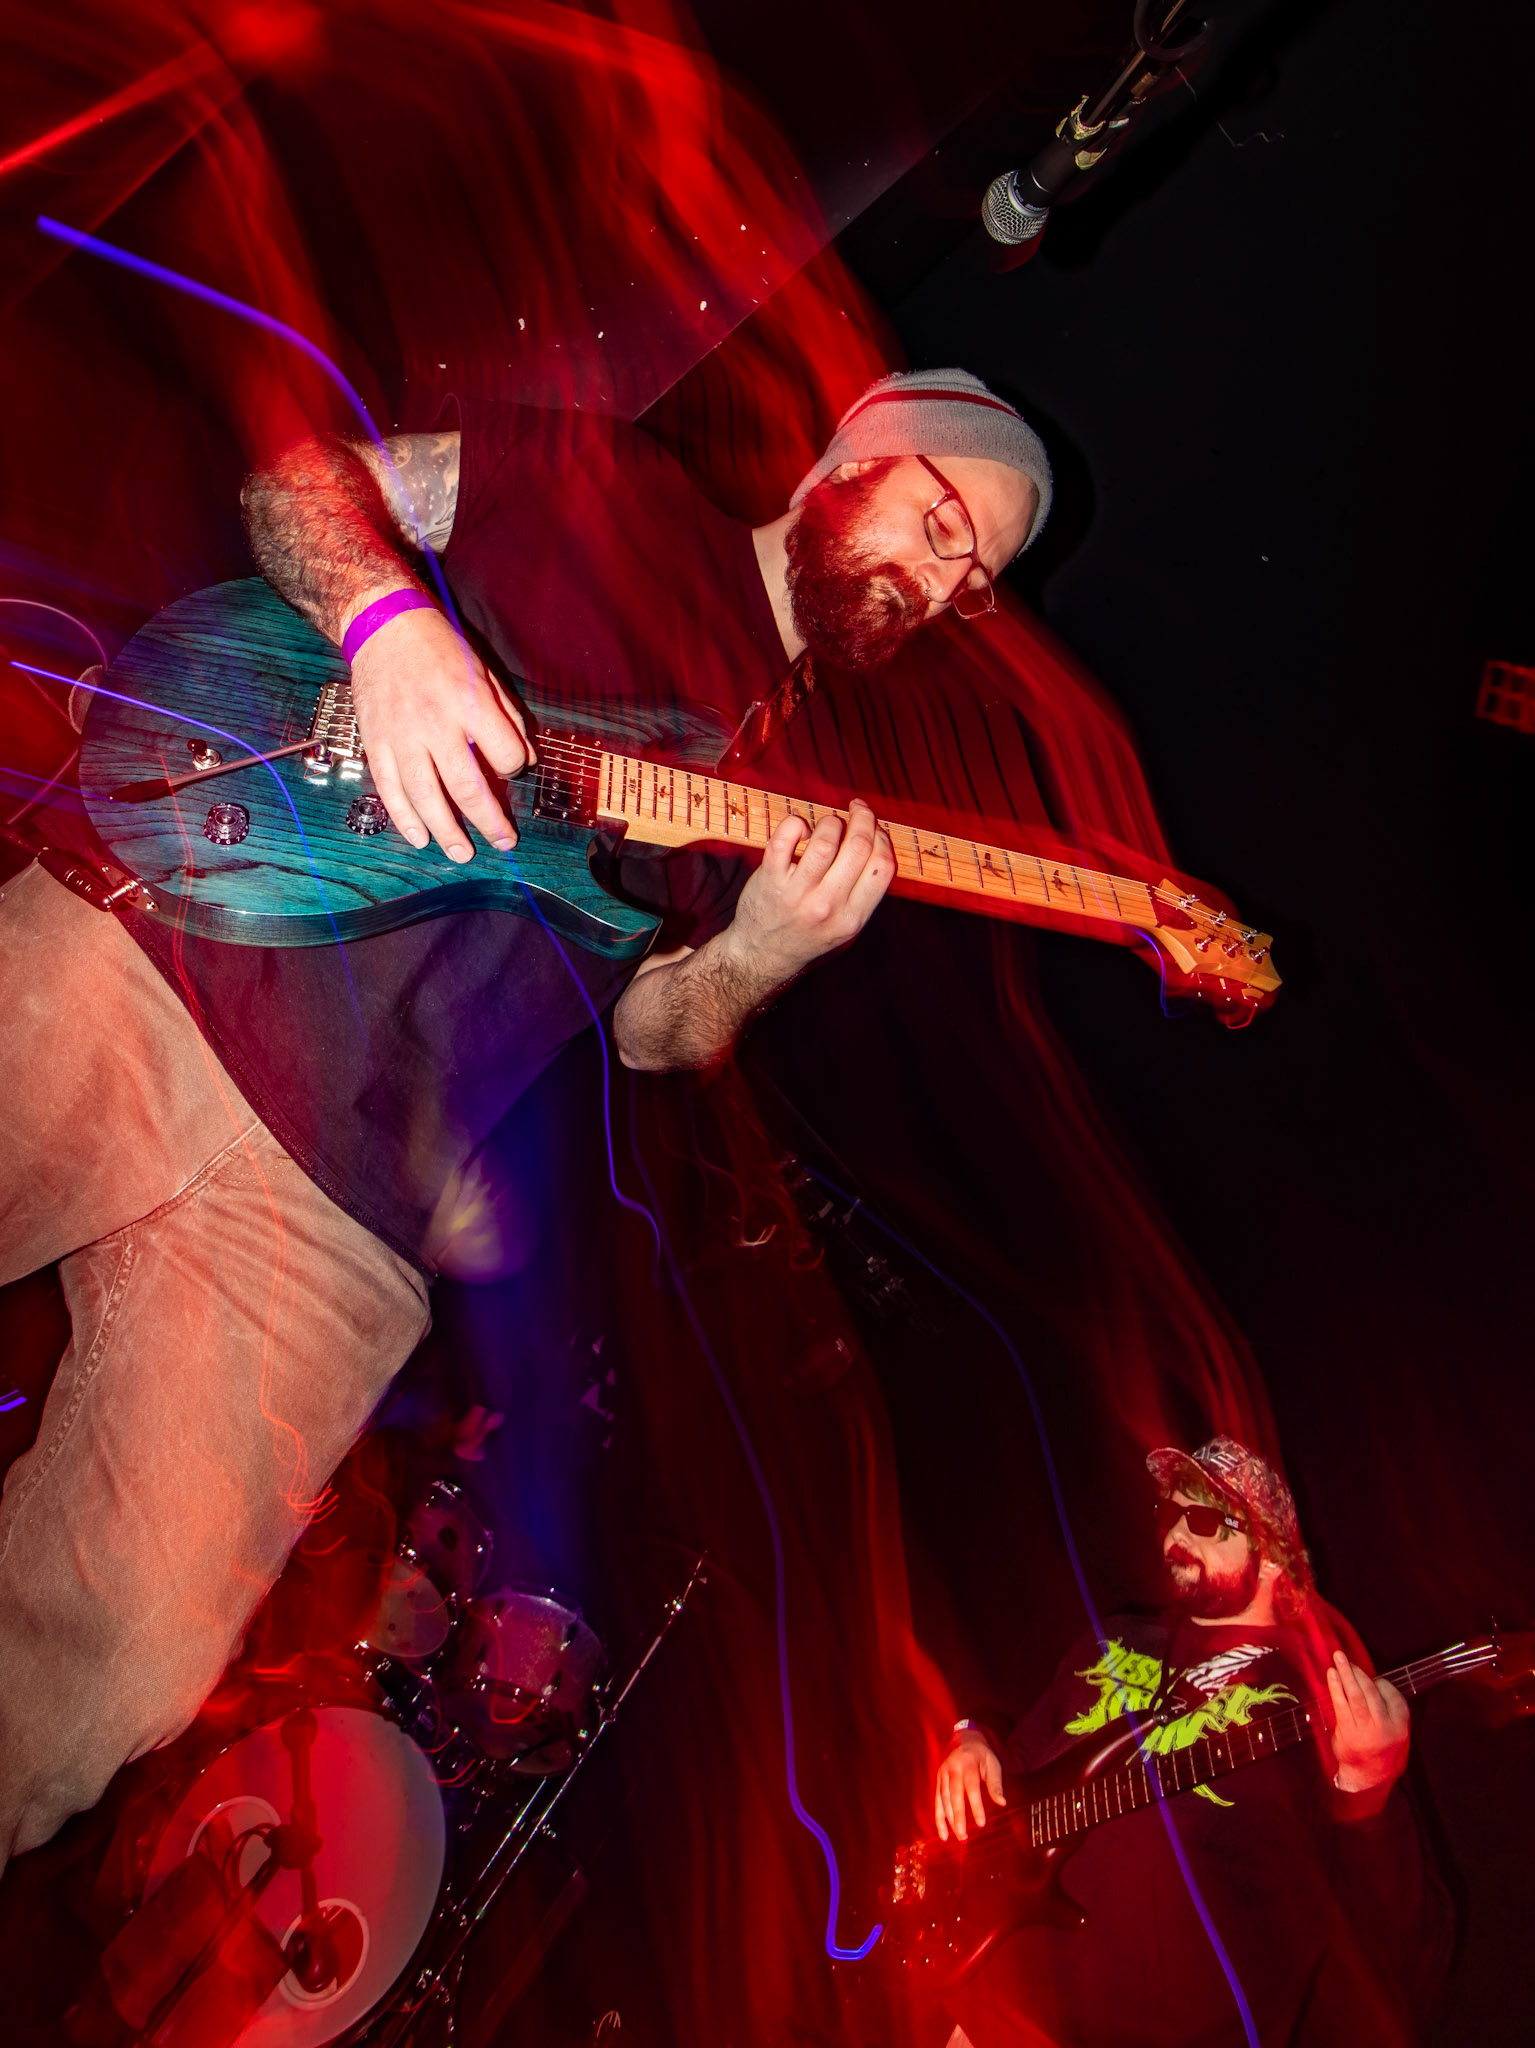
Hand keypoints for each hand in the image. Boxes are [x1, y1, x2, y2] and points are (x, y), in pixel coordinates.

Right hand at [348, 604, 532, 859]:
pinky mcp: (375, 743)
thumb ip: (506, 715)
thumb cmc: (438, 647)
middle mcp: (435, 725)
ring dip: (446, 831)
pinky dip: (404, 819)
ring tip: (462, 853)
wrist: (382, 625)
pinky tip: (420, 839)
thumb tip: (526, 758)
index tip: (512, 770)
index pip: (504, 755)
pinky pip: (390, 789)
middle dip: (489, 821)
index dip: (514, 768)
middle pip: (467, 788)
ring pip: (426, 797)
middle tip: (503, 842)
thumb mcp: (483, 671)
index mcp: (469, 705)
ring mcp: (401, 737)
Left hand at [718, 800, 894, 984]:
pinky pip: (785, 837)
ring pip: (826, 839)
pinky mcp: (771, 879)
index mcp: (852, 918)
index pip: (881, 867)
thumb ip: (864, 892)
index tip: (875, 828)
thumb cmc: (807, 933)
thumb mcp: (845, 926)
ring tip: (828, 824)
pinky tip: (799, 830)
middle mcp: (827, 906)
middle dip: (863, 818)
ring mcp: (797, 893)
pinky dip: (796, 823)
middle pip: (859, 847)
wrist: (761, 954)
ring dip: (831, 821)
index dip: (882, 838)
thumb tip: (877, 840)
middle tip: (858, 809)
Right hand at [935, 1731, 1005, 1842]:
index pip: (971, 1787)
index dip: (976, 1806)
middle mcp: (952, 1769)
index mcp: (967, 1763)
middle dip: (958, 1817)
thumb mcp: (993, 1764)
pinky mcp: (938, 1780)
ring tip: (959, 1837)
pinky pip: (937, 1801)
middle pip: (954, 1795)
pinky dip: (939, 1818)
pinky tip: (943, 1834)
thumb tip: (1002, 1803)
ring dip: (949, 1820)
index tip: (981, 1823)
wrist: (964, 1739)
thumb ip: (996, 1784)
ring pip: (944, 1799)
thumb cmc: (982, 1755)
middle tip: (964, 1836)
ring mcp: (943, 1774)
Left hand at [1327, 1651, 1409, 1794]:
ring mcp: (1366, 1730)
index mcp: (1401, 1725)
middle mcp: (1386, 1727)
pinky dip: (1336, 1688)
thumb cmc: (1381, 1747)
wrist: (1368, 1776)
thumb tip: (1372, 1680)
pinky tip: (1332, 1675)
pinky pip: (1342, 1705)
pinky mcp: (1349, 1732)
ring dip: (1346, 1675)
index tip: (1371, 1678)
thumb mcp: (1396, 1731)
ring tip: (1337, 1659)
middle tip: (1344, 1656)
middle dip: (1357, 1672)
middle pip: (1371, 1693)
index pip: (1393, 1696)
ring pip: (1356, 1696)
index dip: (1380, 1683)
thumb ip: (1388, 1708)